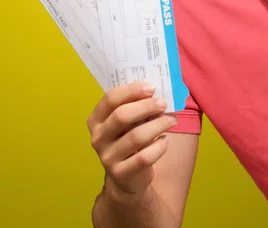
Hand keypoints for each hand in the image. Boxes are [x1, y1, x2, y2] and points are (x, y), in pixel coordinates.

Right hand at [87, 82, 176, 197]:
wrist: (126, 178)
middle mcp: (98, 138)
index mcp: (96, 120)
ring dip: (158, 125)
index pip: (110, 99)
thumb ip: (133, 107)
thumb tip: (156, 91)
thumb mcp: (125, 123)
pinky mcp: (121, 174)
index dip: (131, 91)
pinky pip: (144, 158)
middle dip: (146, 107)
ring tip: (171, 120)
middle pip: (122, 116)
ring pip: (136, 137)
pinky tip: (165, 140)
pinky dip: (159, 147)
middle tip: (163, 103)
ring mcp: (107, 157)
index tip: (151, 87)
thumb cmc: (127, 140)